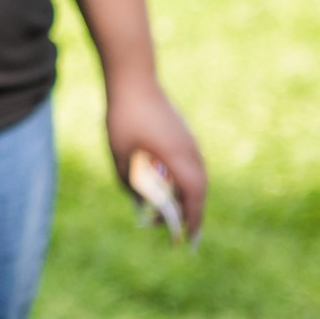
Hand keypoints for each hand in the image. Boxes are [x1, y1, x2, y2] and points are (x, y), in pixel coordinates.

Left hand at [103, 76, 207, 241]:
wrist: (132, 78)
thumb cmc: (123, 117)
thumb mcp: (120, 155)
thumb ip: (129, 183)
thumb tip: (140, 204)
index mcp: (178, 158)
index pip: (194, 197)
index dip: (192, 221)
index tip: (188, 241)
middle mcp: (190, 151)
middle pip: (199, 190)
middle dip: (190, 213)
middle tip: (177, 232)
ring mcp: (189, 140)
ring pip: (197, 176)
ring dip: (187, 196)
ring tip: (169, 212)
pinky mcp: (183, 133)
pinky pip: (191, 164)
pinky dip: (184, 180)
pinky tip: (168, 186)